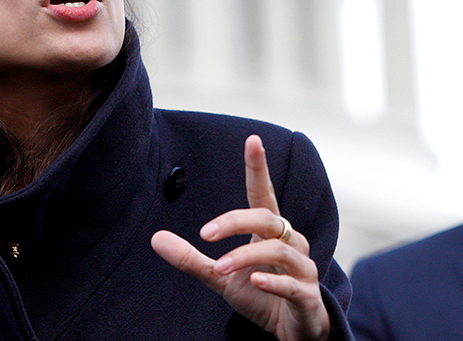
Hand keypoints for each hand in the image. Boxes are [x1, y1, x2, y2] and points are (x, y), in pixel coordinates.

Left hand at [151, 135, 329, 340]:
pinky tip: (254, 281)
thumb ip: (192, 258)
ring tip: (219, 266)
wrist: (291, 332)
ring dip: (245, 256)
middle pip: (268, 219)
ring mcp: (302, 269)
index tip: (252, 141)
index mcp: (269, 233)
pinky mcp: (307, 297)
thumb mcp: (220, 277)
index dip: (258, 168)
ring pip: (278, 250)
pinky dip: (273, 281)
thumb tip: (155, 239)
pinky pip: (293, 284)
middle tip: (205, 233)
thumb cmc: (259, 294)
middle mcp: (290, 243)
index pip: (263, 194)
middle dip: (235, 222)